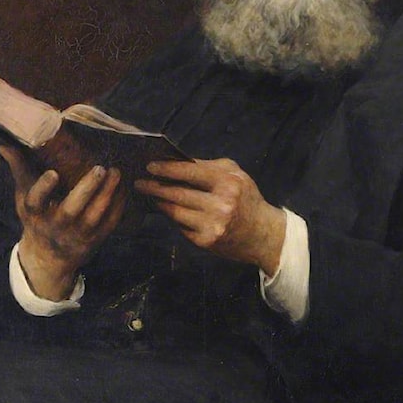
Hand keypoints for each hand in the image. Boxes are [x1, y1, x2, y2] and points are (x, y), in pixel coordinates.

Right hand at [0, 145, 125, 299]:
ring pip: (95, 216)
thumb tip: (5, 146)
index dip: (43, 188)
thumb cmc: (36, 220)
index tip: (53, 173)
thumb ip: (19, 170)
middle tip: (100, 167)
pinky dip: (118, 206)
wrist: (48, 258)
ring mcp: (76, 235)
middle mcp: (55, 226)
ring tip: (116, 172)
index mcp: (35, 214)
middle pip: (71, 209)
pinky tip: (123, 187)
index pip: (35, 201)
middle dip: (87, 189)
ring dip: (107, 194)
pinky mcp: (94, 240)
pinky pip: (109, 223)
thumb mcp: (23, 198)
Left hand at [134, 158, 285, 273]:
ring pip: (175, 211)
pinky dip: (174, 218)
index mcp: (228, 183)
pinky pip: (181, 226)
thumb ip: (208, 167)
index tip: (150, 166)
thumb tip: (176, 161)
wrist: (263, 234)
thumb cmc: (246, 198)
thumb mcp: (235, 175)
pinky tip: (168, 211)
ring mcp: (212, 225)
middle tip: (139, 182)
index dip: (167, 168)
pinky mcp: (206, 241)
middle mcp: (220, 205)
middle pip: (178, 193)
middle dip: (155, 187)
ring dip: (160, 203)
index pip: (190, 171)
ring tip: (151, 195)